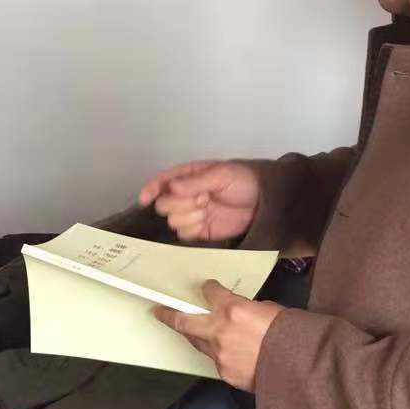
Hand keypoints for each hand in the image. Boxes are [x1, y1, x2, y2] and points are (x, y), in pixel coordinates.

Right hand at [138, 160, 260, 241]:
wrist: (264, 204)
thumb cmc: (245, 181)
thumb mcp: (222, 174)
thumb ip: (196, 181)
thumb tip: (172, 187)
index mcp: (187, 176)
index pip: (161, 182)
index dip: (151, 189)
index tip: (145, 199)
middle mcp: (184, 195)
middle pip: (163, 205)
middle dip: (181, 203)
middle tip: (203, 198)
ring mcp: (191, 214)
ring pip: (173, 221)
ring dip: (190, 216)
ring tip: (208, 209)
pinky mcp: (199, 231)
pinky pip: (184, 234)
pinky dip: (194, 229)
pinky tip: (206, 222)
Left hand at [155, 280, 282, 390]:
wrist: (297, 369)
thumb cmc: (290, 335)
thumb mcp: (269, 310)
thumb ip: (248, 310)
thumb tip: (242, 314)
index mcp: (233, 309)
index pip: (211, 293)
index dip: (208, 289)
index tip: (206, 288)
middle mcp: (219, 331)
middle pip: (185, 321)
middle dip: (170, 315)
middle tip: (159, 311)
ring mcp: (219, 354)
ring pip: (198, 343)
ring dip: (195, 336)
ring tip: (192, 332)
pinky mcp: (224, 373)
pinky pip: (216, 360)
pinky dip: (219, 355)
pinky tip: (227, 354)